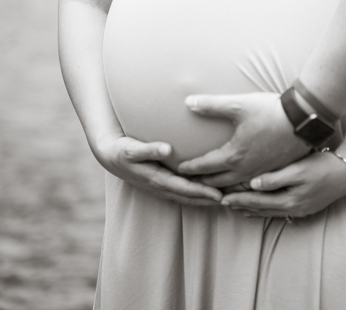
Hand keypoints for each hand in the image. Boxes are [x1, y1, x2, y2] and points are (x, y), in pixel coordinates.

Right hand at [94, 134, 223, 205]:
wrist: (110, 156)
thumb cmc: (122, 150)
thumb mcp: (132, 149)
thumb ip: (149, 149)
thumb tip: (167, 149)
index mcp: (158, 179)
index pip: (185, 188)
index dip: (202, 193)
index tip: (219, 195)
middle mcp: (162, 186)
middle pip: (190, 197)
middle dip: (210, 200)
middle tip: (232, 200)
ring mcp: (162, 187)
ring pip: (188, 196)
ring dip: (205, 199)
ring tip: (226, 198)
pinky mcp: (162, 183)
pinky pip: (183, 191)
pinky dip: (197, 193)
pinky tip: (209, 190)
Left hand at [177, 92, 308, 185]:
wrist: (303, 120)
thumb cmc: (270, 111)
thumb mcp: (239, 104)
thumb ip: (212, 105)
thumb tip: (189, 102)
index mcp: (233, 156)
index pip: (204, 166)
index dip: (189, 168)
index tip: (178, 169)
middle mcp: (245, 170)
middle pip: (216, 182)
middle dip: (200, 183)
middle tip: (187, 184)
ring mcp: (260, 174)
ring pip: (233, 188)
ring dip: (219, 189)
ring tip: (210, 189)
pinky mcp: (273, 172)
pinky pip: (250, 187)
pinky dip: (238, 189)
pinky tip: (238, 185)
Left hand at [217, 150, 345, 218]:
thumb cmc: (324, 165)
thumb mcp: (299, 169)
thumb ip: (276, 178)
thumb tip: (254, 184)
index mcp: (290, 200)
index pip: (258, 201)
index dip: (240, 198)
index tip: (222, 197)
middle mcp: (293, 208)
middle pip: (262, 209)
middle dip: (242, 205)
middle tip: (223, 203)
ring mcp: (300, 208)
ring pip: (270, 211)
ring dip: (253, 208)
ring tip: (237, 207)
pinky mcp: (305, 204)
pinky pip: (280, 209)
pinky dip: (267, 208)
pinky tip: (262, 205)